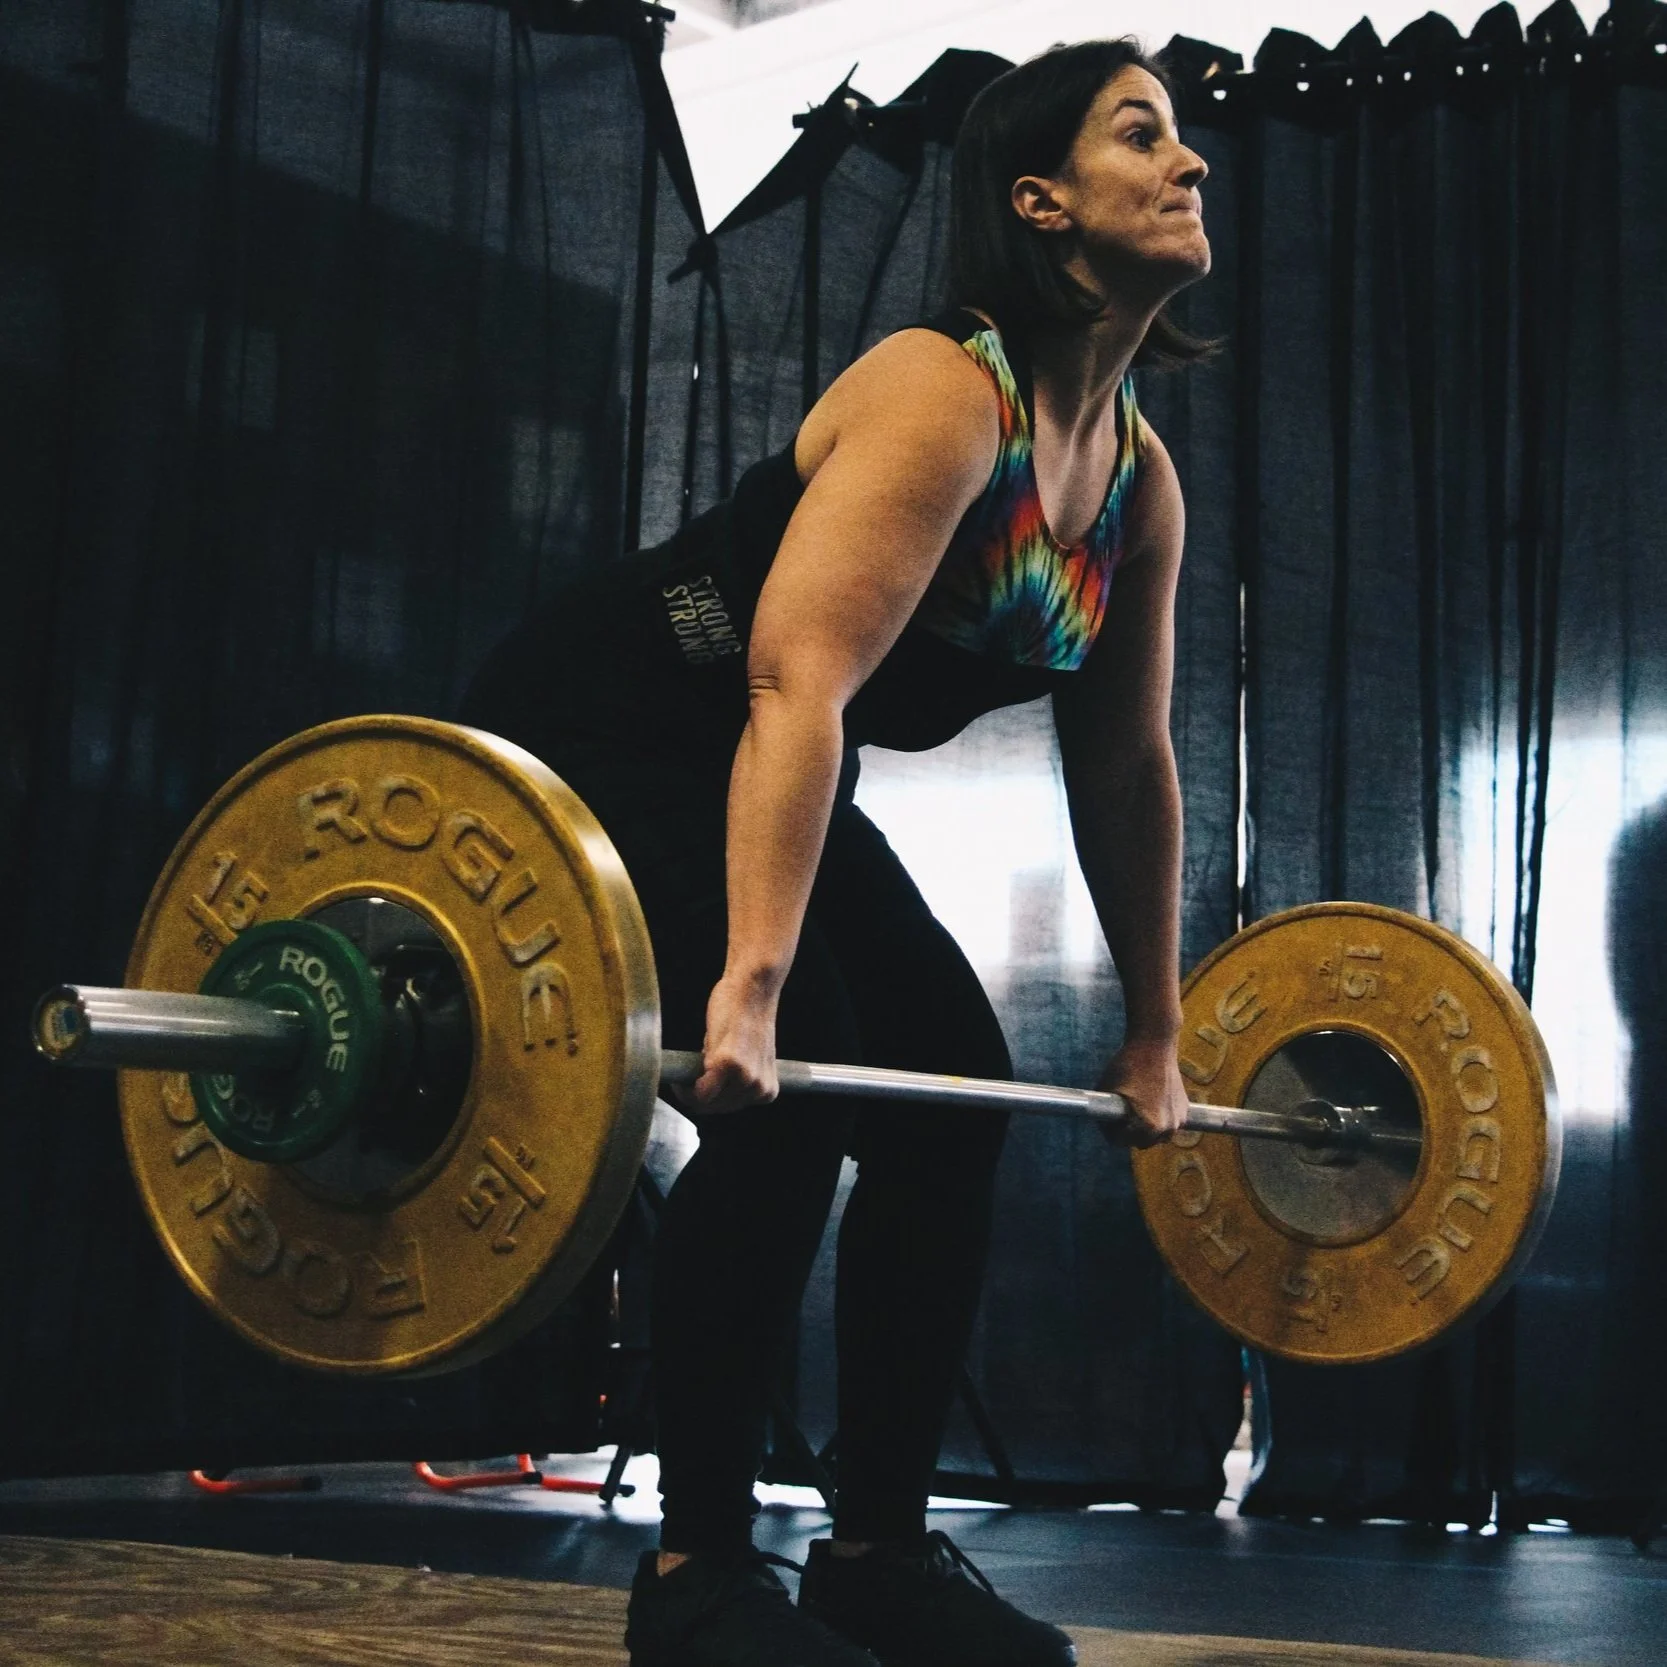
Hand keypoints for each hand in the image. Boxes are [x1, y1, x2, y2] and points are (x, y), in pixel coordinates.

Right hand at [688, 973, 781, 1112]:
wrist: (751, 990)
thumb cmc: (746, 1017)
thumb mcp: (749, 1060)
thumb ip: (735, 1079)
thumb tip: (708, 1091)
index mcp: (767, 1090)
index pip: (729, 1109)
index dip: (708, 1101)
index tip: (694, 1089)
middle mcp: (759, 1089)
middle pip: (716, 1109)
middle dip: (697, 1097)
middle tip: (686, 1079)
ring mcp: (745, 1078)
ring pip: (706, 1103)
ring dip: (691, 1091)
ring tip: (690, 1069)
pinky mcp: (729, 1064)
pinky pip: (699, 1093)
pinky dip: (685, 1090)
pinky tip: (680, 1081)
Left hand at [1099, 1037, 1188, 1146]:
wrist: (1154, 1044)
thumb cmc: (1127, 1066)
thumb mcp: (1106, 1091)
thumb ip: (1103, 1114)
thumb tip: (1103, 1127)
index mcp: (1149, 1127)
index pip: (1119, 1141)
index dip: (1108, 1129)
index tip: (1106, 1116)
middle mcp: (1168, 1129)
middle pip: (1141, 1143)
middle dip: (1128, 1132)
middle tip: (1119, 1114)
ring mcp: (1179, 1120)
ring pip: (1157, 1136)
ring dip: (1145, 1129)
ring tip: (1134, 1110)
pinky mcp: (1185, 1110)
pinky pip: (1168, 1124)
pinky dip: (1158, 1118)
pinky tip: (1149, 1102)